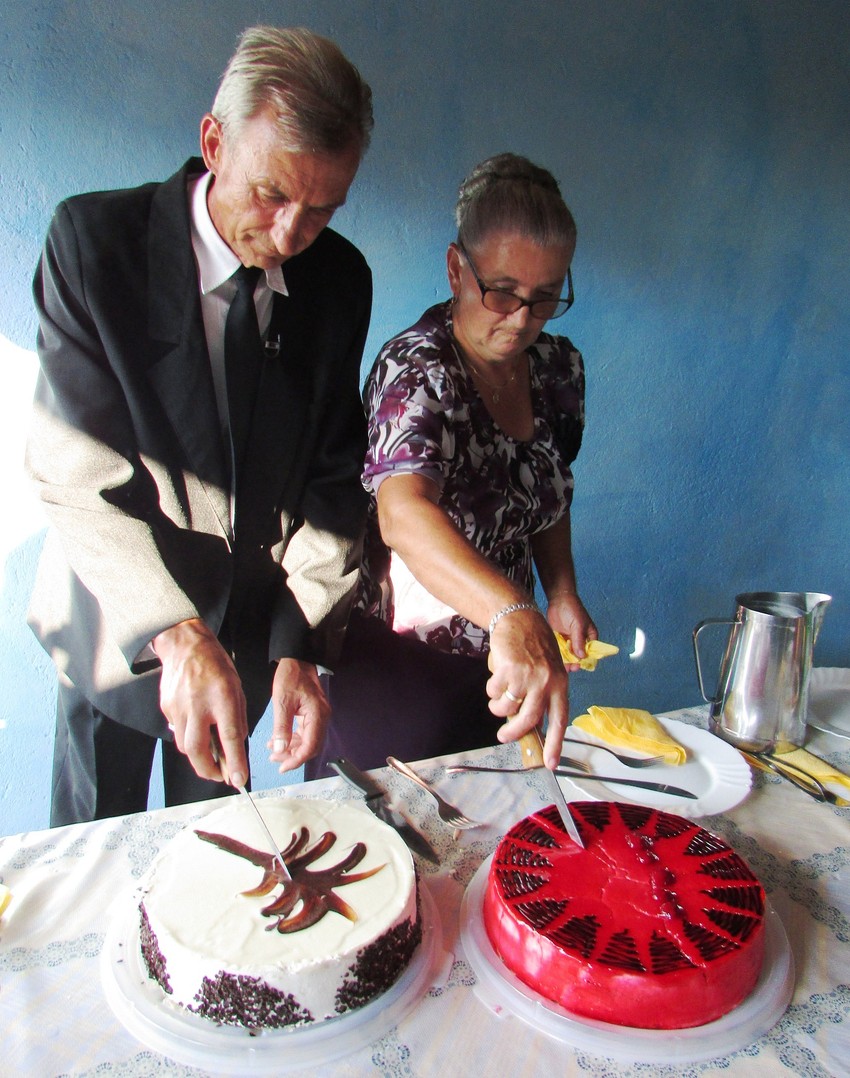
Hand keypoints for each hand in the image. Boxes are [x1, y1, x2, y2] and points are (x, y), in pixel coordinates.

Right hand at [153, 618, 249, 785]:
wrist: (184, 645)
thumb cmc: (215, 664)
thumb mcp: (236, 687)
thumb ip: (237, 717)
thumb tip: (236, 744)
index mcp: (221, 697)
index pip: (230, 737)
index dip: (235, 762)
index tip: (238, 780)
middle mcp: (197, 704)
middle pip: (197, 750)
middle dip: (208, 770)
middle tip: (219, 775)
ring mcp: (178, 708)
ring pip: (185, 746)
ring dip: (198, 756)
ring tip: (210, 754)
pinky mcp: (166, 708)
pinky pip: (178, 731)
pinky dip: (188, 737)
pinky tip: (196, 728)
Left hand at [266, 659, 329, 772]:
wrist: (297, 660)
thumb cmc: (291, 676)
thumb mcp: (282, 701)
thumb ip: (282, 727)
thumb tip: (280, 749)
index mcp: (318, 715)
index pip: (310, 746)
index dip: (297, 759)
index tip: (283, 767)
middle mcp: (322, 717)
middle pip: (311, 747)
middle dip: (293, 756)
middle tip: (275, 759)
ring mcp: (318, 716)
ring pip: (308, 741)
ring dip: (292, 749)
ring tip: (274, 751)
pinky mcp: (312, 715)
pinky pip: (305, 733)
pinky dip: (293, 739)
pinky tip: (279, 740)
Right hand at [484, 606, 568, 768]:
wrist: (520, 619)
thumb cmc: (535, 646)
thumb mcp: (549, 669)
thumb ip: (544, 694)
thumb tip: (530, 723)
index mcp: (560, 684)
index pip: (560, 720)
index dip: (555, 744)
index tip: (550, 764)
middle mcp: (545, 682)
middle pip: (528, 719)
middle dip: (513, 733)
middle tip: (504, 738)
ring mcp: (527, 676)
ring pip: (507, 707)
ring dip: (498, 707)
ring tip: (498, 699)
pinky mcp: (508, 669)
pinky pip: (494, 691)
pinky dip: (491, 689)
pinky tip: (497, 677)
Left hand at [546, 593, 597, 666]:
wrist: (558, 600)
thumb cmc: (572, 609)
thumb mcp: (578, 625)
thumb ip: (579, 640)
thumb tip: (582, 656)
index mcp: (590, 637)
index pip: (591, 653)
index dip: (586, 661)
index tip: (579, 666)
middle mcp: (580, 641)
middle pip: (579, 656)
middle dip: (575, 663)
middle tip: (570, 668)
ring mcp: (570, 641)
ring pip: (569, 655)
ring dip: (566, 662)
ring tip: (562, 667)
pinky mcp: (560, 640)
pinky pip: (560, 651)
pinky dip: (558, 656)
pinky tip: (555, 661)